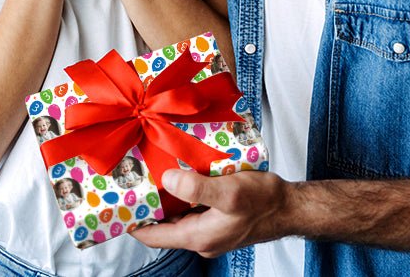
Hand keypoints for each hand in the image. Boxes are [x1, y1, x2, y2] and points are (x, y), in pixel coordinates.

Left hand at [134, 169, 291, 257]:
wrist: (290, 207)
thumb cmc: (263, 202)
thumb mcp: (229, 192)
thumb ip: (197, 187)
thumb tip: (167, 180)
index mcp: (198, 236)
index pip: (154, 236)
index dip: (133, 222)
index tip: (118, 204)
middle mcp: (201, 236)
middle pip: (164, 225)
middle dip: (148, 206)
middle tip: (134, 180)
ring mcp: (211, 228)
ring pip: (179, 214)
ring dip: (167, 197)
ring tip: (153, 172)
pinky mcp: (220, 217)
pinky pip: (194, 207)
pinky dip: (185, 193)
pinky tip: (184, 173)